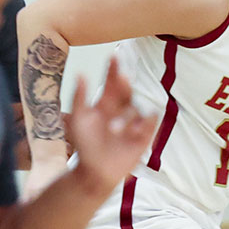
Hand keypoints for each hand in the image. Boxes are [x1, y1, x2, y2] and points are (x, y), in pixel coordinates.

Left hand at [64, 58, 158, 193]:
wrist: (93, 173)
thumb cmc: (84, 146)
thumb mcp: (78, 120)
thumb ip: (79, 97)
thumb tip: (80, 74)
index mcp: (105, 104)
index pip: (111, 83)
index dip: (113, 70)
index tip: (113, 56)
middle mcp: (120, 110)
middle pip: (127, 92)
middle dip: (124, 84)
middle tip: (121, 78)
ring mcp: (132, 123)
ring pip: (136, 108)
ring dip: (127, 116)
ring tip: (114, 129)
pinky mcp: (143, 136)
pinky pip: (150, 123)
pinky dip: (146, 122)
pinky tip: (137, 128)